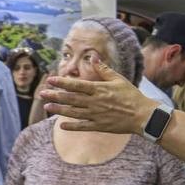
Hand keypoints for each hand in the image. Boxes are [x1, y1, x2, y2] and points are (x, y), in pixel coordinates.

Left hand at [40, 59, 156, 133]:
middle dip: (55, 96)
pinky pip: (83, 126)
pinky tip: (61, 125)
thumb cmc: (131, 95)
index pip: (76, 85)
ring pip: (73, 112)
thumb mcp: (118, 79)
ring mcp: (96, 115)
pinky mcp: (99, 125)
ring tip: (47, 107)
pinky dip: (72, 126)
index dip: (62, 82)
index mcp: (99, 89)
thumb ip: (104, 69)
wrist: (142, 116)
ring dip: (59, 110)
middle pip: (71, 99)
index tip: (50, 80)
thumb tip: (94, 57)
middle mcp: (95, 102)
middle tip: (42, 94)